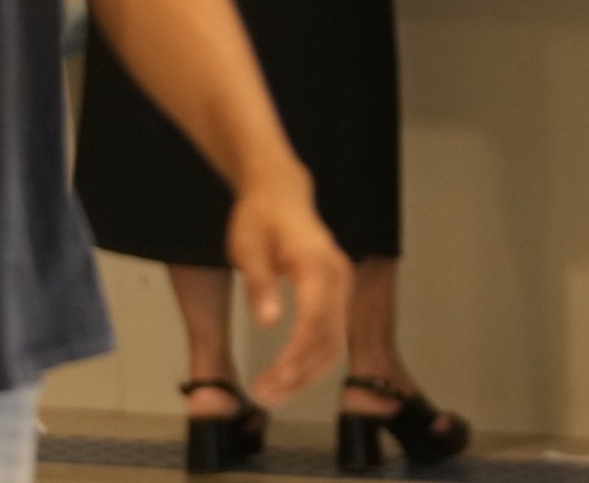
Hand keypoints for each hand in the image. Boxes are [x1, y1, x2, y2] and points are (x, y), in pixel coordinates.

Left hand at [225, 165, 351, 405]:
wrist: (279, 193)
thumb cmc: (259, 218)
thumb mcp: (247, 247)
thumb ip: (259, 284)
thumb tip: (268, 323)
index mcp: (315, 262)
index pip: (315, 319)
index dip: (296, 355)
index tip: (273, 379)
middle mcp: (337, 275)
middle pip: (329, 336)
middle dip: (299, 373)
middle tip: (265, 395)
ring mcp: (342, 285)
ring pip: (334, 341)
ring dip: (307, 373)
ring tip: (273, 394)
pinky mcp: (337, 293)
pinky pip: (332, 333)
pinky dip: (313, 360)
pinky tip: (290, 377)